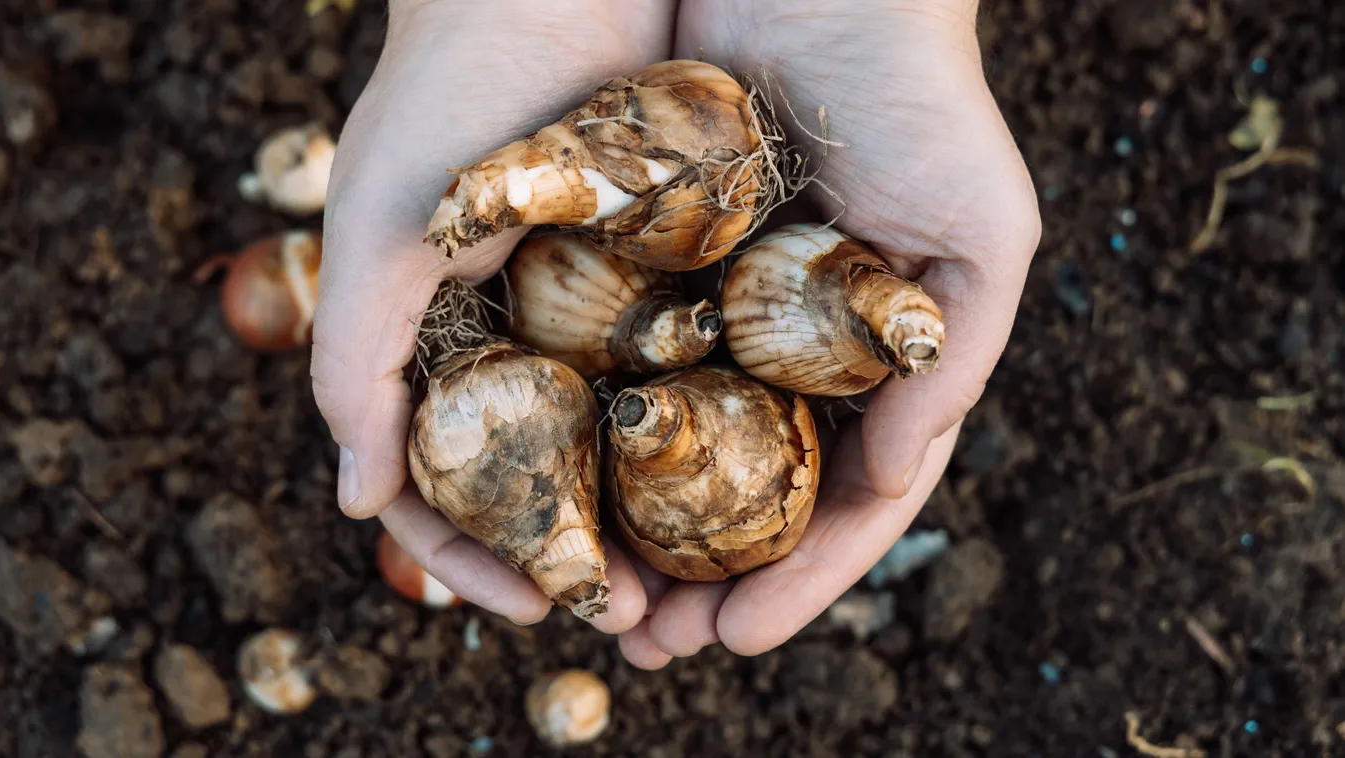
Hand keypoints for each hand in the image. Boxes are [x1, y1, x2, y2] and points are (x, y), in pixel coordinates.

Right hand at [310, 0, 676, 631]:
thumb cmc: (449, 94)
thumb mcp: (381, 230)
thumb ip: (355, 361)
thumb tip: (356, 505)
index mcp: (430, 342)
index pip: (440, 484)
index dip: (475, 558)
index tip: (536, 608)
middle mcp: (509, 336)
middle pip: (539, 479)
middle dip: (578, 556)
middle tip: (639, 620)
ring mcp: (585, 307)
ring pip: (612, 440)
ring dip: (644, 517)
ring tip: (696, 576)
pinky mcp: (657, 269)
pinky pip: (675, 368)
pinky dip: (695, 429)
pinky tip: (739, 477)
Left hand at [617, 0, 1040, 667]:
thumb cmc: (921, 101)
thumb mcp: (980, 238)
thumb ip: (951, 364)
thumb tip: (895, 479)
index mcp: (872, 365)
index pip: (835, 500)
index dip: (794, 578)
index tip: (737, 636)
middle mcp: (790, 354)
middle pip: (743, 496)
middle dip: (701, 579)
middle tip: (647, 643)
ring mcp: (717, 316)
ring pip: (673, 450)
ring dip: (637, 534)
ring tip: (594, 602)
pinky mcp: (648, 268)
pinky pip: (615, 363)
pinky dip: (594, 435)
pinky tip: (560, 487)